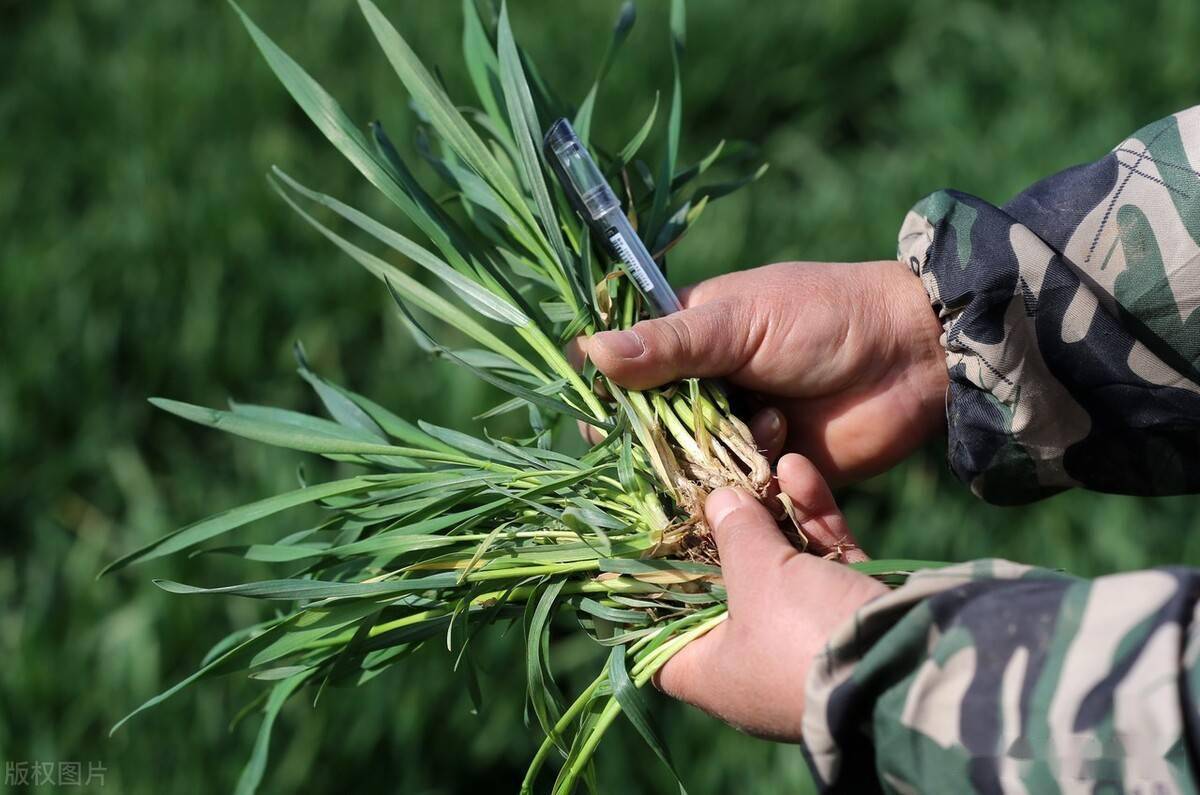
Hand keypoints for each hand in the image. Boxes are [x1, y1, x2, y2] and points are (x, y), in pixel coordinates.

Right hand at [579, 260, 947, 484]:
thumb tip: (589, 350)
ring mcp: (733, 433)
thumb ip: (671, 344)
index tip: (607, 416)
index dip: (608, 398)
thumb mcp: (742, 322)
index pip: (621, 373)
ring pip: (688, 469)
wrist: (913, 357)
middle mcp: (701, 390)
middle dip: (665, 439)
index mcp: (685, 339)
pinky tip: (786, 444)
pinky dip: (751, 477)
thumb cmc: (824, 316)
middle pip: (648, 432)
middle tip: (703, 427)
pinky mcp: (767, 473)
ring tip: (768, 420)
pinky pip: (733, 494)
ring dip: (717, 454)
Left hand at [655, 454, 886, 739]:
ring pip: (780, 565)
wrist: (911, 662)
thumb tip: (718, 500)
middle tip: (708, 485)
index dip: (651, 593)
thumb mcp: (756, 576)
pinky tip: (798, 468)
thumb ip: (734, 532)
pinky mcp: (849, 611)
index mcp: (715, 674)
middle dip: (723, 533)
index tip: (643, 546)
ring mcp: (806, 637)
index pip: (662, 637)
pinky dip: (812, 519)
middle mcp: (756, 661)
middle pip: (726, 588)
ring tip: (757, 462)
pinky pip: (822, 560)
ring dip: (771, 512)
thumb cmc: (803, 634)